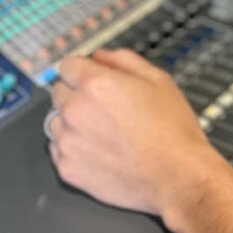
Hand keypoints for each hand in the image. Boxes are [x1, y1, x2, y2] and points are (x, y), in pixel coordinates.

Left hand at [47, 49, 228, 219]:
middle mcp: (75, 110)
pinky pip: (58, 150)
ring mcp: (68, 142)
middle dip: (77, 95)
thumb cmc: (172, 130)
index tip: (93, 80)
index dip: (83, 70)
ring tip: (104, 133)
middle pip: (58, 92)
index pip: (67, 66)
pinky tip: (100, 152)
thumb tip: (100, 56)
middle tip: (105, 109)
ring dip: (73, 123)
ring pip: (56, 122)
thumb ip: (123, 60)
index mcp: (94, 84)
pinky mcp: (67, 168)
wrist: (177, 177)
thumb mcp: (159, 79)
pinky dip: (74, 149)